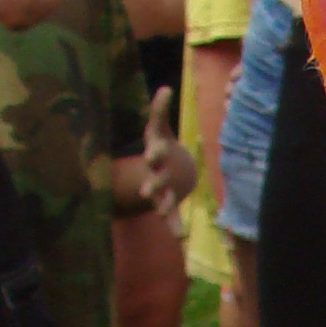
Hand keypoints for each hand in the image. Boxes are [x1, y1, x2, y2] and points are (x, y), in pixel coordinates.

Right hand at [139, 87, 197, 232]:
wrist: (164, 167)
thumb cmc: (162, 145)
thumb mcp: (160, 129)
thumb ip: (160, 111)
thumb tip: (165, 87)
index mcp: (156, 154)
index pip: (155, 153)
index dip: (153, 155)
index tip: (151, 156)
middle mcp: (156, 173)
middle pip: (154, 180)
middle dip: (151, 186)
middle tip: (145, 194)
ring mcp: (162, 190)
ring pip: (161, 200)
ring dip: (162, 207)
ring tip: (161, 214)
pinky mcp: (168, 201)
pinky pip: (171, 216)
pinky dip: (174, 227)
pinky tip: (180, 238)